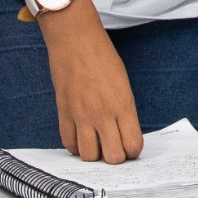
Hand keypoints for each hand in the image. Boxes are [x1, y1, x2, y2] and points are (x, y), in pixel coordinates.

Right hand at [42, 8, 142, 162]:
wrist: (75, 40)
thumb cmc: (102, 57)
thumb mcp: (123, 84)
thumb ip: (124, 111)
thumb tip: (123, 135)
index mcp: (123, 105)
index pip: (132, 145)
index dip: (133, 151)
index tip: (130, 147)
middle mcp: (103, 113)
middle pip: (112, 157)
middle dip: (116, 157)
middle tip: (114, 147)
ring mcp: (81, 115)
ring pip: (89, 156)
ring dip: (94, 154)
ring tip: (97, 144)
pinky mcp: (64, 112)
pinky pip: (68, 143)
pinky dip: (76, 147)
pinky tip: (80, 139)